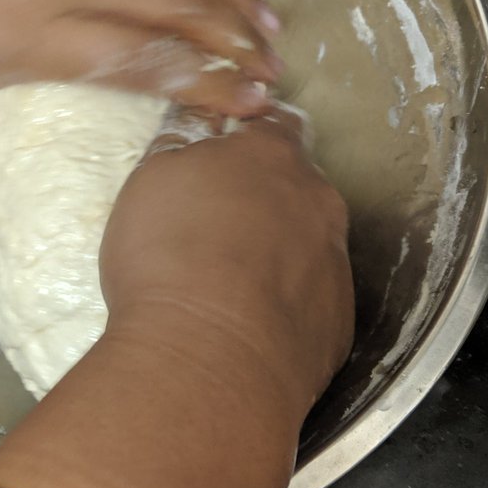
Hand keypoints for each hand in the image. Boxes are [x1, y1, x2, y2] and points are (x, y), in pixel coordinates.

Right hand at [100, 106, 353, 422]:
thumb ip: (181, 152)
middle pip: (296, 188)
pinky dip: (286, 306)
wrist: (207, 361)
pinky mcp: (337, 322)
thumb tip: (195, 138)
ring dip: (278, 255)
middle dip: (264, 202)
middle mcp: (317, 200)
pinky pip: (311, 301)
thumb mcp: (149, 183)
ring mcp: (335, 262)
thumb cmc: (167, 259)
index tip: (222, 162)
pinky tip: (246, 328)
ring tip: (228, 289)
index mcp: (270, 155)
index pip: (272, 126)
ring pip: (308, 245)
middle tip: (216, 233)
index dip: (247, 141)